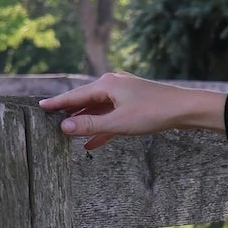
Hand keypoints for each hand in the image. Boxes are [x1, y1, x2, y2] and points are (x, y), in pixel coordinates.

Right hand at [38, 70, 226, 149]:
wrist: (186, 109)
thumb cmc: (154, 113)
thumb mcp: (119, 123)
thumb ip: (91, 125)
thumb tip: (65, 126)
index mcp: (106, 84)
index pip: (75, 96)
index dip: (58, 104)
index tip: (41, 107)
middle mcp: (113, 85)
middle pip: (85, 101)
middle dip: (70, 113)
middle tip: (50, 121)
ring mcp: (124, 94)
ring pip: (99, 110)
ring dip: (86, 123)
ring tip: (69, 135)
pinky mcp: (134, 104)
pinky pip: (113, 116)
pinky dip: (103, 128)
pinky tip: (93, 143)